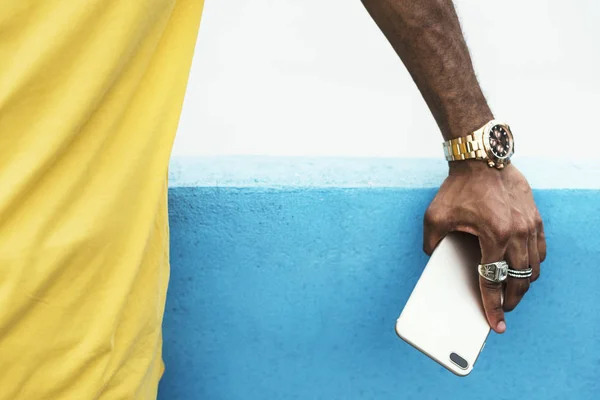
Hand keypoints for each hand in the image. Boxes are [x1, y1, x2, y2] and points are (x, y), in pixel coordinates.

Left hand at [423, 161, 546, 333]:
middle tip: (502, 311)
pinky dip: (533, 264)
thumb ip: (432, 243)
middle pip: (519, 280)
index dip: (493, 306)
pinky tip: (523, 268)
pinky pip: (541, 249)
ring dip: (524, 284)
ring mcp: (530, 224)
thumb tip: (434, 261)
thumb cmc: (458, 186)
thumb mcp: (435, 216)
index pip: (494, 280)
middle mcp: (517, 232)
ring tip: (511, 292)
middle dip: (511, 300)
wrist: (481, 158)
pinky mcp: (535, 217)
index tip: (496, 324)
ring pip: (534, 267)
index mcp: (493, 235)